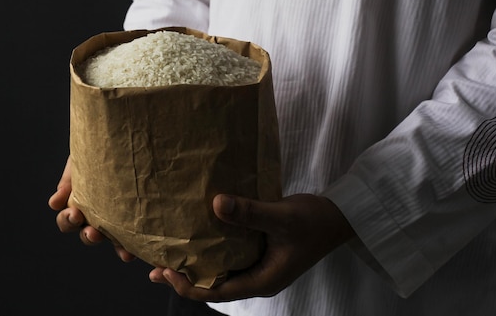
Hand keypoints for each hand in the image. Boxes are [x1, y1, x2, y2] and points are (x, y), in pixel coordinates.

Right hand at [48, 156, 135, 261]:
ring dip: (115, 247)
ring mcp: (117, 218)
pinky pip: (135, 235)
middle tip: (93, 232)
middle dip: (89, 237)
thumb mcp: (80, 160)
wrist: (123, 138)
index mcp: (78, 204)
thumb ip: (68, 180)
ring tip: (123, 250)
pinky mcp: (136, 216)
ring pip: (113, 240)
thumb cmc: (97, 148)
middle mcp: (96, 216)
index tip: (75, 214)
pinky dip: (134, 245)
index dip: (68, 221)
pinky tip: (137, 249)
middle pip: (88, 235)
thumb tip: (54, 204)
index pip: (67, 221)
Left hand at [149, 193, 354, 301]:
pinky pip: (230, 257)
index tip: (166, 272)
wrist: (338, 217)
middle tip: (156, 267)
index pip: (217, 292)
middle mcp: (257, 278)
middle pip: (214, 285)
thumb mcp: (282, 217)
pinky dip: (211, 252)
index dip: (189, 286)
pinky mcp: (260, 252)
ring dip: (196, 265)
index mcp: (262, 280)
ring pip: (221, 272)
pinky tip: (199, 238)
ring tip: (170, 256)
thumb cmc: (314, 221)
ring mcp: (259, 266)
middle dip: (185, 279)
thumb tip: (216, 203)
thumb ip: (250, 212)